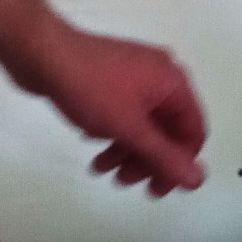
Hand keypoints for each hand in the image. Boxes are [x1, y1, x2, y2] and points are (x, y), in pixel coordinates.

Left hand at [24, 22, 207, 196]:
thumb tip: (198, 180)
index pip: (192, 132)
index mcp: (174, 83)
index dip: (179, 164)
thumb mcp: (130, 128)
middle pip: (167, 129)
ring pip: (143, 122)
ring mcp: (136, 74)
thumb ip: (164, 156)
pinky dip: (114, 131)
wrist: (42, 52)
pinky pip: (125, 111)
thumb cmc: (90, 88)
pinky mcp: (112, 75)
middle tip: (123, 182)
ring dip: (126, 150)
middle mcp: (161, 75)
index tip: (156, 190)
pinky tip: (92, 143)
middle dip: (146, 159)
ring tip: (99, 169)